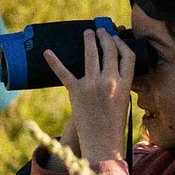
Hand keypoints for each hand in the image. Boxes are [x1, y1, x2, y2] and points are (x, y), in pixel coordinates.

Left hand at [45, 28, 133, 167]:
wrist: (102, 143)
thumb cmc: (113, 125)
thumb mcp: (123, 102)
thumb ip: (119, 84)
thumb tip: (110, 68)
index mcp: (125, 85)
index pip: (127, 56)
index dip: (121, 44)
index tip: (116, 38)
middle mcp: (110, 82)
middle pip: (109, 50)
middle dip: (104, 37)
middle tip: (100, 31)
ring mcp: (92, 86)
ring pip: (91, 54)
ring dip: (89, 40)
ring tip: (87, 33)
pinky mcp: (76, 92)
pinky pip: (64, 73)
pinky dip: (54, 61)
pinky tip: (47, 52)